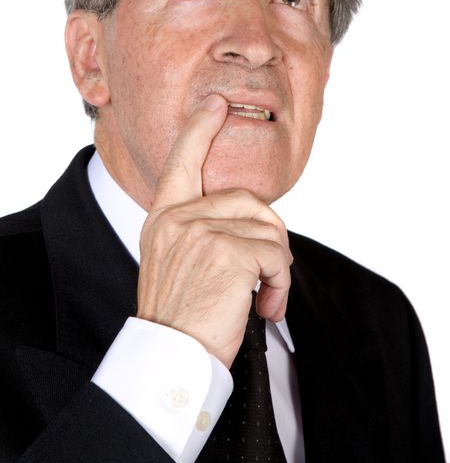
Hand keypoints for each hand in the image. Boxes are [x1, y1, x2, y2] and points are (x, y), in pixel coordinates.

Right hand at [137, 94, 291, 367]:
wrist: (169, 358)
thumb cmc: (180, 317)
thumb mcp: (177, 263)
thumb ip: (200, 231)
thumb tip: (249, 219)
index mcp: (164, 218)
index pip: (182, 162)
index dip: (200, 129)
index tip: (216, 104)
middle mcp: (178, 218)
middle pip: (249, 200)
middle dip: (270, 236)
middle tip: (266, 277)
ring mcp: (201, 231)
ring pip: (269, 230)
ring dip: (277, 269)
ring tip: (263, 298)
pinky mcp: (228, 252)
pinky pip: (277, 254)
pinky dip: (281, 284)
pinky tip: (265, 307)